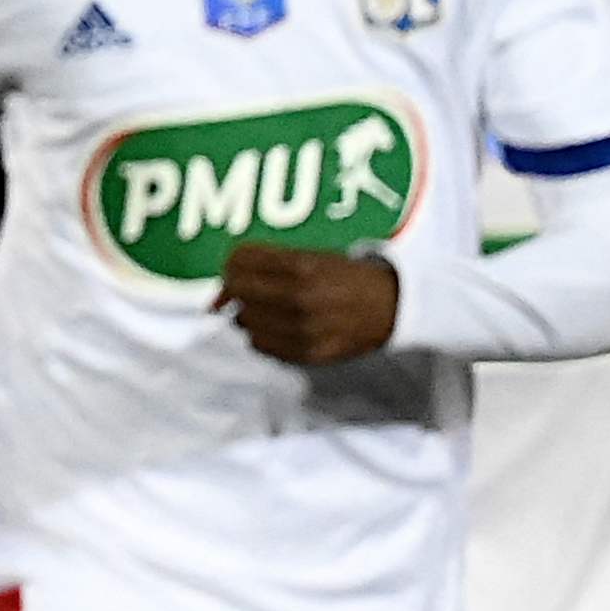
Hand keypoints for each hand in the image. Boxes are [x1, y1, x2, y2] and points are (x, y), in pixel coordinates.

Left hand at [216, 243, 400, 365]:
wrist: (391, 306)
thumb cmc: (345, 276)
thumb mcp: (313, 256)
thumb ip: (266, 263)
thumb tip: (217, 293)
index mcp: (304, 267)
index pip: (241, 262)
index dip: (233, 262)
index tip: (236, 264)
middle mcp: (301, 299)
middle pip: (239, 292)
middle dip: (236, 287)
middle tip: (246, 286)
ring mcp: (304, 330)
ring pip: (245, 321)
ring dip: (249, 312)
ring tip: (269, 305)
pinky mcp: (307, 354)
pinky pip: (261, 345)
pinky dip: (261, 334)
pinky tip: (277, 324)